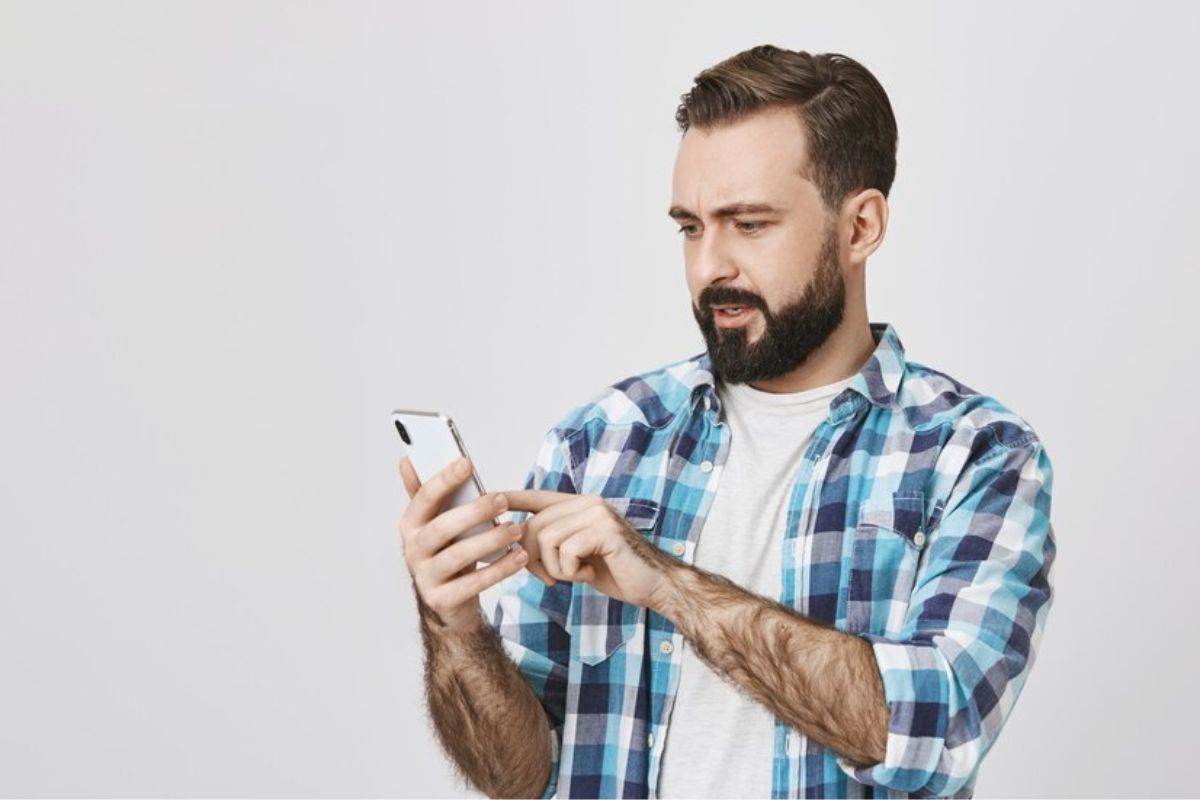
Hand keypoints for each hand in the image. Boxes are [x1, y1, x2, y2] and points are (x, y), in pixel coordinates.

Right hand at [397, 455, 556, 630]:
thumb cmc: (447, 550)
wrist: (448, 601)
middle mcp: (413, 549)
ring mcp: (425, 576)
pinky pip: (472, 584)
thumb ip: (428, 494)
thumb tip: (407, 461)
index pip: (424, 497)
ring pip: (458, 556)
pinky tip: (518, 557)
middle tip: (501, 500)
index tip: (467, 463)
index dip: (444, 479)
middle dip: (473, 512)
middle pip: (441, 528)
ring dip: (490, 540)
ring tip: (515, 529)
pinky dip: (498, 570)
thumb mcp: (437, 522)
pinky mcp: (442, 599)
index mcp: (411, 524)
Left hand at [502, 490, 676, 608]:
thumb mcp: (578, 555)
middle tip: (551, 578)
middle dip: (534, 558)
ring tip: (577, 575)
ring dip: (555, 568)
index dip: (512, 498)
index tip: (490, 498)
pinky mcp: (605, 530)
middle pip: (535, 525)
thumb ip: (554, 543)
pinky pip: (566, 551)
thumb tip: (518, 543)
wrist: (655, 586)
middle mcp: (588, 503)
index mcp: (580, 506)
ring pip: (547, 539)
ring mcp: (597, 514)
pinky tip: (589, 575)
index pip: (538, 497)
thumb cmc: (616, 572)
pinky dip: (571, 572)